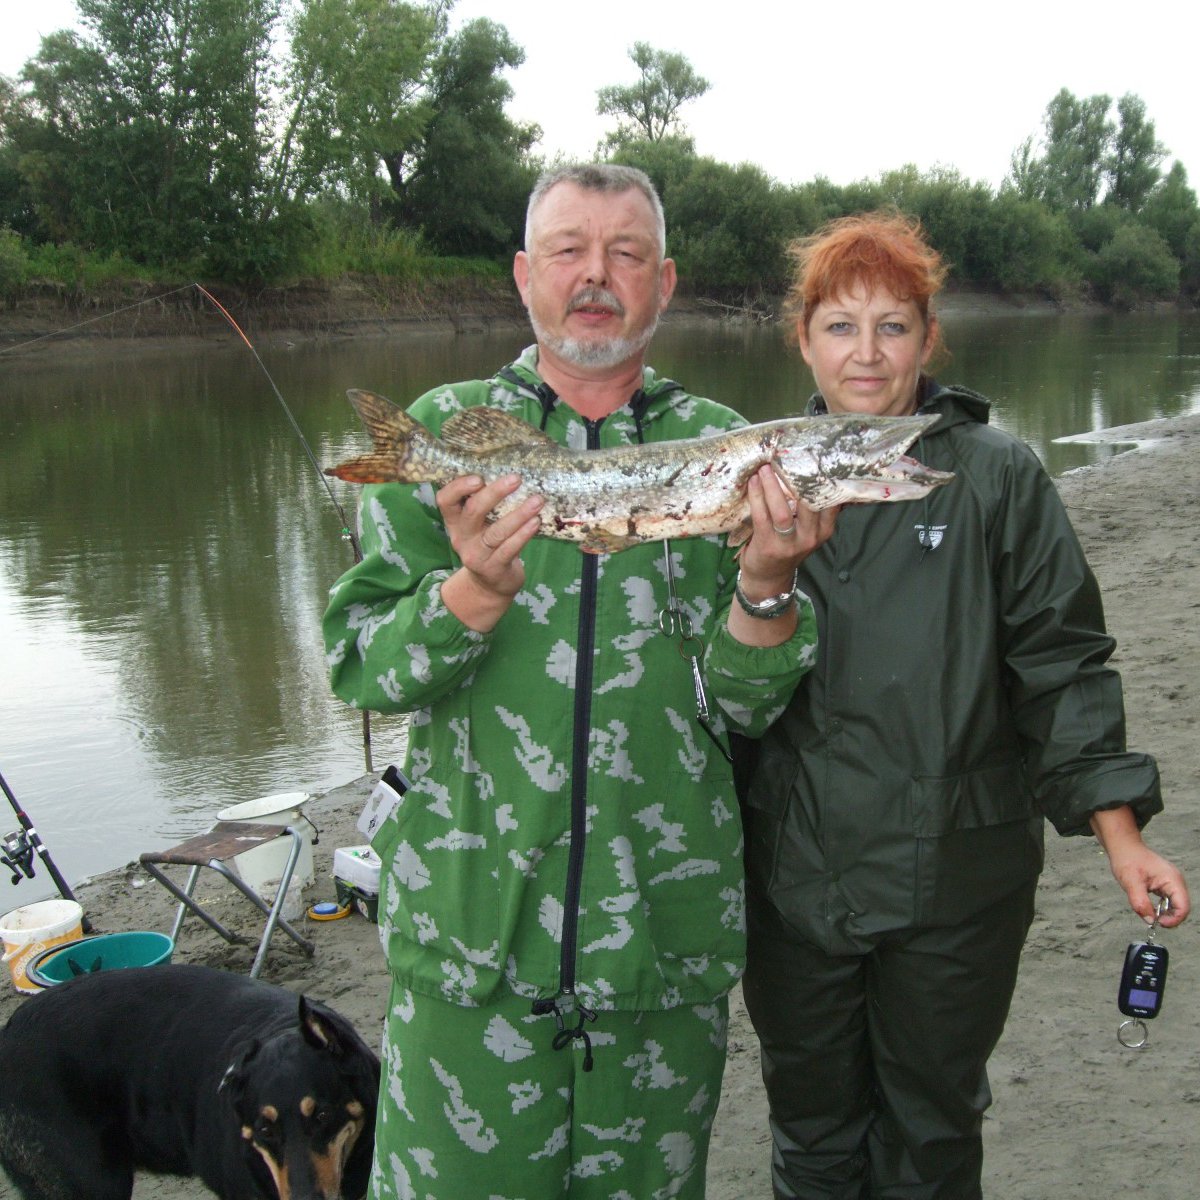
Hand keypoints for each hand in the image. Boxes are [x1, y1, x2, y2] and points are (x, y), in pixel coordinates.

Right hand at [437, 474, 542, 630]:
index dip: (458, 487)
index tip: (479, 477)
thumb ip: (485, 506)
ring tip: (537, 501)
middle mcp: (462, 538)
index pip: (445, 501)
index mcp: (455, 522)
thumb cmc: (487, 545)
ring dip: (518, 514)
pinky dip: (524, 534)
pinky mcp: (494, 568)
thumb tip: (510, 474)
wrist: (489, 586)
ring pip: (496, 531)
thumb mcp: (478, 526)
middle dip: (495, 493)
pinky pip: (510, 548)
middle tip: (516, 478)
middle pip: (473, 511)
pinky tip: (536, 522)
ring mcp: (477, 555)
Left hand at [736, 466, 836, 599]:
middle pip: (808, 503)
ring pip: (782, 510)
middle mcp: (811, 537)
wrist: (769, 578)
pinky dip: (757, 497)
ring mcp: (790, 543)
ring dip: (772, 486)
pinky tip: (753, 483)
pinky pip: (762, 517)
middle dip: (796, 479)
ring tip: (764, 469)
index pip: (831, 501)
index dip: (823, 479)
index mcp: (825, 529)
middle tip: (785, 458)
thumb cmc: (788, 546)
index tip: (814, 457)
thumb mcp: (808, 530)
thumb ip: (812, 509)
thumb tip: (810, 471)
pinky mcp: (768, 545)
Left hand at [1091, 807, 1189, 926]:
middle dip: (1168, 917)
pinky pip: (1168, 900)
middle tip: (1150, 919)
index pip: (1183, 907)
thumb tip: (1150, 921)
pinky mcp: (1166, 884)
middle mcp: (1176, 882)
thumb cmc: (1127, 860)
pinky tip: (1147, 905)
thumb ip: (1140, 902)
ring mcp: (1172, 883)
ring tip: (1147, 911)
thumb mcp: (1130, 882)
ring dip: (1163, 912)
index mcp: (1172, 880)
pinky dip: (1159, 906)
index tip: (1157, 923)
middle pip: (1181, 908)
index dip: (1174, 919)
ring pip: (1175, 905)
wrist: (1123, 847)